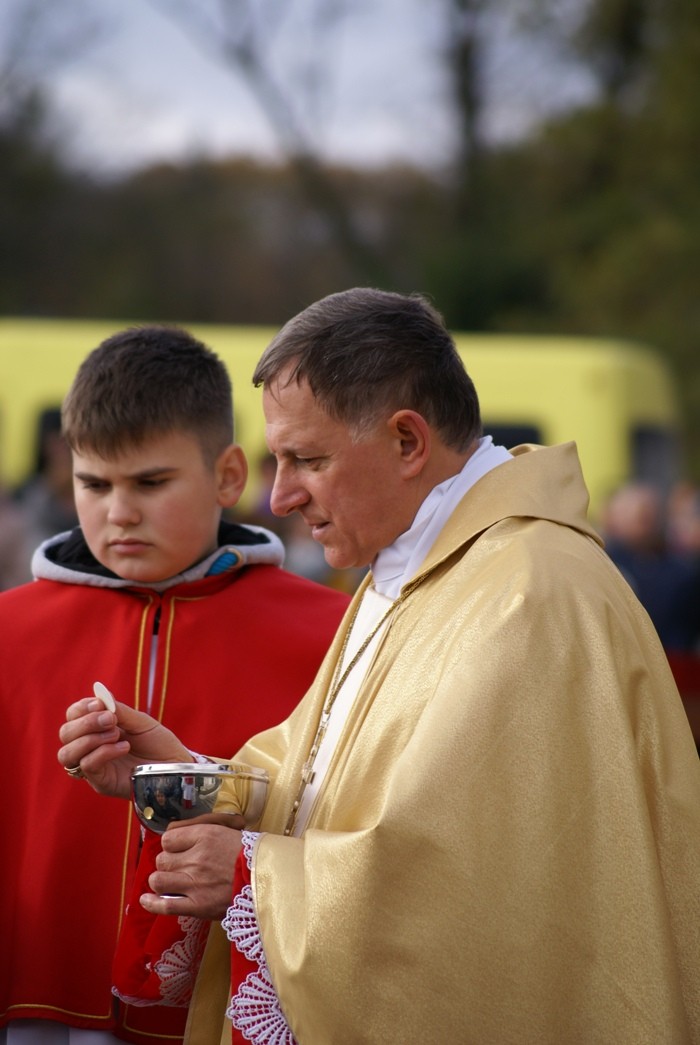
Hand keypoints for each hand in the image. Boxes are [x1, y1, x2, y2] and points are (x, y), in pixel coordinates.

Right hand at [57, 697, 191, 797]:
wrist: (175, 765)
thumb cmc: (158, 743)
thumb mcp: (140, 721)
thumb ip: (119, 711)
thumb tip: (100, 695)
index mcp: (97, 729)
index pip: (72, 716)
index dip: (81, 708)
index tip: (100, 704)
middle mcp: (90, 747)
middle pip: (64, 733)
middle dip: (85, 722)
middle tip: (111, 720)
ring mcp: (93, 766)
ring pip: (67, 753)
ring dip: (90, 738)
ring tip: (116, 734)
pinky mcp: (100, 782)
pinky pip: (87, 766)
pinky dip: (103, 752)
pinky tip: (124, 747)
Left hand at [141, 818, 243, 919]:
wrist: (270, 879)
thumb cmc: (252, 853)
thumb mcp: (229, 829)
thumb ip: (202, 827)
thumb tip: (174, 829)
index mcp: (205, 836)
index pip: (168, 838)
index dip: (171, 845)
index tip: (178, 850)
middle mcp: (197, 858)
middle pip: (162, 859)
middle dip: (168, 863)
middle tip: (180, 867)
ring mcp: (195, 883)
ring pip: (158, 880)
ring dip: (162, 881)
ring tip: (172, 882)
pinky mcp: (198, 906)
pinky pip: (165, 905)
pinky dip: (152, 903)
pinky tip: (146, 900)